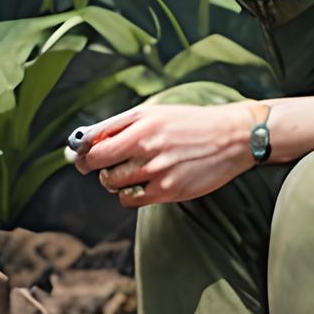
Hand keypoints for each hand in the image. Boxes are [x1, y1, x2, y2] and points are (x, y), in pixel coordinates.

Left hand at [68, 102, 262, 207]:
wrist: (232, 138)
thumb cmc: (191, 123)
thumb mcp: (155, 112)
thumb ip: (120, 125)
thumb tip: (86, 141)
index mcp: (141, 124)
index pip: (94, 145)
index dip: (82, 153)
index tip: (80, 156)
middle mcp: (147, 147)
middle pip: (99, 166)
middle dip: (95, 168)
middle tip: (104, 165)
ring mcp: (157, 171)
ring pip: (113, 184)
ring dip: (114, 180)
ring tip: (129, 171)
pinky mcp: (168, 191)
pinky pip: (130, 200)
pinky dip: (128, 194)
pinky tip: (140, 184)